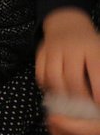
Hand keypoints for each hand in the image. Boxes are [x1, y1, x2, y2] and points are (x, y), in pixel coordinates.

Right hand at [37, 7, 99, 134]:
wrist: (67, 24)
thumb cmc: (90, 45)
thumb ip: (99, 74)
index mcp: (92, 48)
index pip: (96, 73)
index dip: (98, 92)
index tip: (99, 106)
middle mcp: (72, 48)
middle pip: (72, 78)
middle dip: (78, 97)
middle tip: (83, 109)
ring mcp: (53, 50)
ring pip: (54, 78)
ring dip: (61, 94)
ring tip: (68, 104)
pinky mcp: (40, 53)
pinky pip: (40, 75)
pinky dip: (47, 87)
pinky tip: (55, 93)